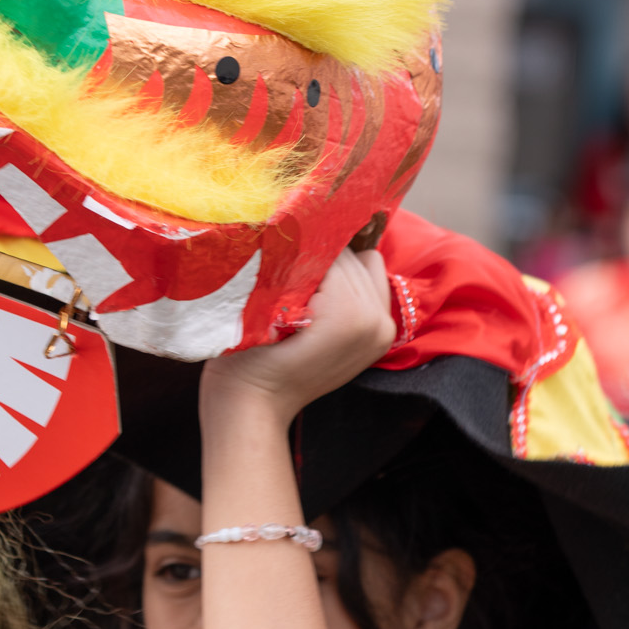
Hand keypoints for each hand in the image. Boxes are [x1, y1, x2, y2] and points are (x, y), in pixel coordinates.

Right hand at [200, 248, 395, 425]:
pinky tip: (321, 301)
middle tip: (287, 274)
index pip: (329, 250)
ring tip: (304, 292)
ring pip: (364, 267)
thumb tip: (302, 225)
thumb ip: (292, 264)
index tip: (278, 249)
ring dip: (334, 272)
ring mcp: (382, 330)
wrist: (254, 403)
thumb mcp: (262, 301)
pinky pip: (370, 286)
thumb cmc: (246, 355)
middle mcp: (376, 320)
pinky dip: (347, 286)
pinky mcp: (380, 336)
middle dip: (319, 258)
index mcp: (350, 312)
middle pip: (351, 257)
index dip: (299, 246)